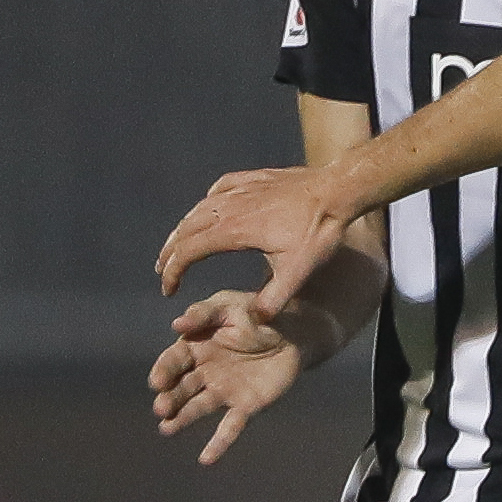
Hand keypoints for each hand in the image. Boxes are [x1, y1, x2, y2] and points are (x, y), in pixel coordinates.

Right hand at [150, 292, 307, 464]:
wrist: (295, 332)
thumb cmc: (257, 313)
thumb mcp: (231, 306)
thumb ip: (205, 314)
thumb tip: (177, 325)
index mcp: (196, 346)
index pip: (174, 361)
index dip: (164, 371)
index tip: (157, 382)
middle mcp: (204, 372)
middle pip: (182, 388)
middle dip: (169, 399)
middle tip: (161, 409)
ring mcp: (223, 391)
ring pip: (199, 407)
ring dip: (183, 418)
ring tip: (167, 429)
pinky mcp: (245, 406)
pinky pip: (230, 427)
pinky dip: (219, 444)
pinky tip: (206, 460)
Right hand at [156, 166, 343, 323]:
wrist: (339, 189)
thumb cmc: (320, 230)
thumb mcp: (299, 271)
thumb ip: (276, 299)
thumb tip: (255, 321)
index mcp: (235, 230)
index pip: (190, 251)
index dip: (174, 271)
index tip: (168, 289)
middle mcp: (231, 206)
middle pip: (187, 229)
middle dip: (170, 252)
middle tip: (162, 271)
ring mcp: (241, 189)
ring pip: (200, 208)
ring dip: (184, 228)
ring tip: (177, 243)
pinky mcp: (254, 179)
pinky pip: (220, 189)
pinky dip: (207, 203)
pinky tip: (209, 208)